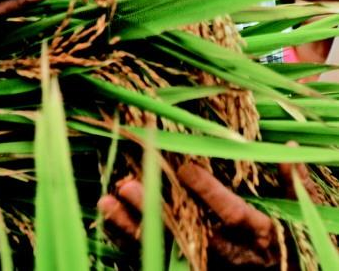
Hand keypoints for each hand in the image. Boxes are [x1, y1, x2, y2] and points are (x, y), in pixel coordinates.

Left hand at [98, 158, 318, 268]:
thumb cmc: (289, 247)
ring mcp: (204, 264)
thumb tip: (289, 147)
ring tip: (107, 200)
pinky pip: (151, 257)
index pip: (231, 215)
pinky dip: (126, 239)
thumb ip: (292, 185)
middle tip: (128, 185)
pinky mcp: (185, 267)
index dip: (209, 193)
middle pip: (186, 233)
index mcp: (257, 237)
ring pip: (162, 248)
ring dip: (131, 226)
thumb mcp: (299, 218)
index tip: (186, 169)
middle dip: (155, 210)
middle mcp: (227, 255)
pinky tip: (107, 215)